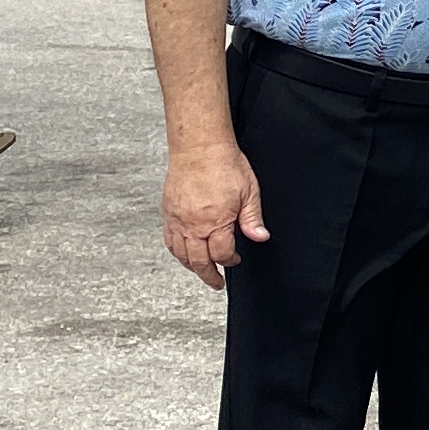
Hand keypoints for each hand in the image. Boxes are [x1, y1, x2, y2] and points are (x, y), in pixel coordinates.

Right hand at [162, 139, 267, 287]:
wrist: (199, 147)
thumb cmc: (224, 164)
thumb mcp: (249, 191)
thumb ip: (252, 218)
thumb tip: (260, 237)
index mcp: (215, 221)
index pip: (222, 254)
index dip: (231, 261)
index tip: (235, 260)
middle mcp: (193, 225)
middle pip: (198, 261)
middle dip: (209, 275)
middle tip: (216, 282)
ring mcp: (177, 220)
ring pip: (181, 254)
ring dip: (192, 266)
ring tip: (201, 271)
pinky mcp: (168, 212)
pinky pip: (169, 240)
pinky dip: (176, 252)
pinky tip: (183, 253)